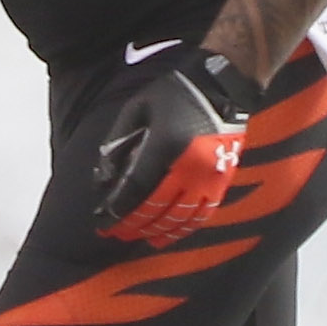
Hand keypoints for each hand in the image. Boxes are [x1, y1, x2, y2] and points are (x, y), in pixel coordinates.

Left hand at [92, 46, 264, 245]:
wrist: (223, 87)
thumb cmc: (176, 93)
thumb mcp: (138, 107)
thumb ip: (118, 140)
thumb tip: (105, 176)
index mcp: (166, 145)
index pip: (136, 188)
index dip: (118, 208)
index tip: (103, 220)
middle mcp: (189, 165)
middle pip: (157, 208)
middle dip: (133, 225)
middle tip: (117, 234)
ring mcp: (209, 177)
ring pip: (180, 217)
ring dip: (157, 231)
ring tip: (140, 238)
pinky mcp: (222, 182)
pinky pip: (202, 214)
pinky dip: (184, 228)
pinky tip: (169, 233)